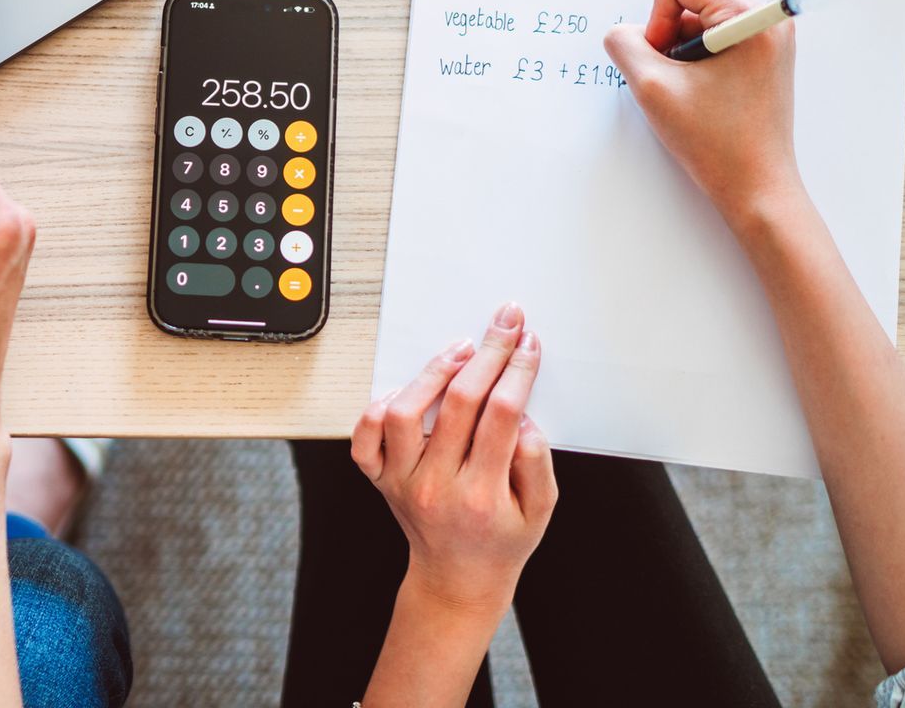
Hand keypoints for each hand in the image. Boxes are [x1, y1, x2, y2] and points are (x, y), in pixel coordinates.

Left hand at [354, 302, 556, 614]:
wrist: (456, 580)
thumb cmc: (502, 540)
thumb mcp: (540, 510)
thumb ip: (536, 462)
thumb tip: (523, 415)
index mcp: (482, 495)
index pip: (502, 416)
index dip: (517, 371)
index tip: (527, 343)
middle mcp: (436, 486)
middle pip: (460, 402)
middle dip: (489, 353)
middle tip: (504, 323)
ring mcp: (402, 481)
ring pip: (405, 412)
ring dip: (433, 373)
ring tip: (460, 350)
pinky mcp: (380, 477)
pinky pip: (364, 437)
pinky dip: (378, 407)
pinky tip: (406, 389)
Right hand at [602, 0, 801, 224]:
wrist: (756, 188)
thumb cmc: (715, 143)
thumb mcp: (652, 88)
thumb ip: (625, 45)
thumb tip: (624, 32)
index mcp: (749, 16)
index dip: (655, 17)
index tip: (666, 60)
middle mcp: (765, 18)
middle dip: (668, 36)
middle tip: (677, 81)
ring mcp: (766, 37)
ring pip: (696, 19)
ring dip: (680, 53)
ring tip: (690, 92)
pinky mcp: (760, 55)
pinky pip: (711, 38)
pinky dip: (694, 62)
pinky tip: (701, 95)